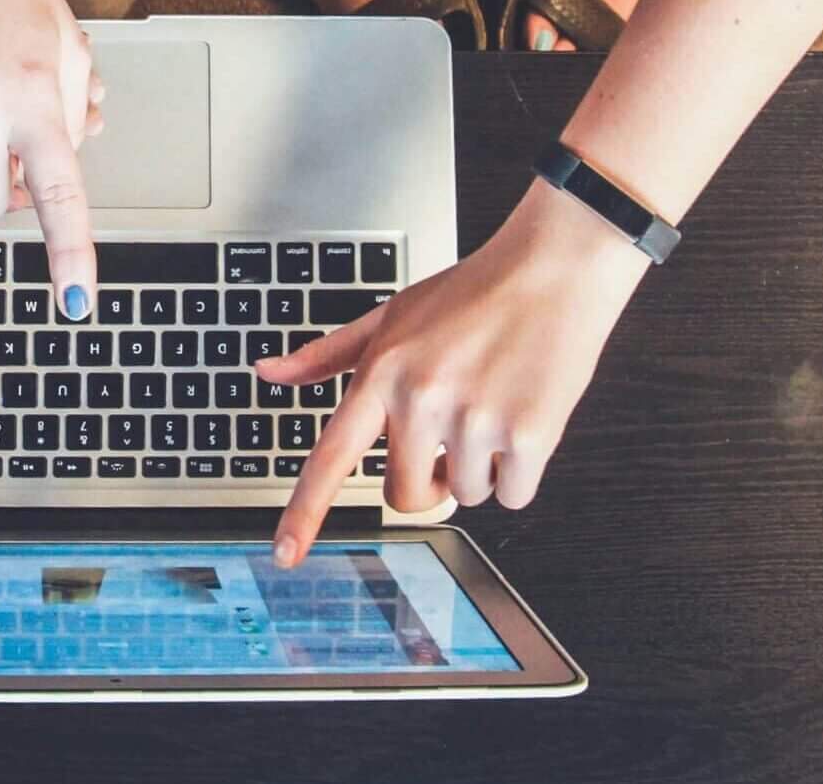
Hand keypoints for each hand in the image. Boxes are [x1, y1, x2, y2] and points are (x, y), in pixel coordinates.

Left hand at [256, 180, 650, 565]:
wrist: (553, 269)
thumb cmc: (473, 292)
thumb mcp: (390, 314)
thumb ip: (328, 354)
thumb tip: (269, 373)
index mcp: (383, 373)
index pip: (332, 457)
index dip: (305, 512)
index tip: (285, 554)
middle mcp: (423, 399)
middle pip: (405, 496)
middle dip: (428, 480)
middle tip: (449, 438)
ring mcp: (476, 420)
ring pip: (465, 495)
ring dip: (480, 468)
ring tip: (492, 407)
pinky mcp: (529, 435)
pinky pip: (513, 495)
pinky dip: (520, 472)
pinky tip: (522, 417)